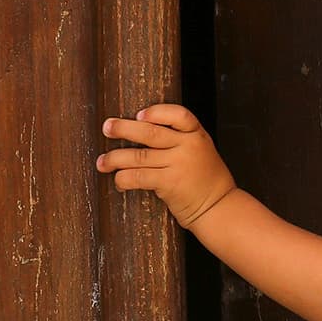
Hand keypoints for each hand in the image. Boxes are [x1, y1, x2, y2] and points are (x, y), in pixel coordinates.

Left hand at [96, 103, 236, 229]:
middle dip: (123, 129)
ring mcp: (178, 165)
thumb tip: (141, 131)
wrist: (219, 208)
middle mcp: (188, 146)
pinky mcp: (169, 183)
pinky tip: (118, 181)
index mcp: (197, 135)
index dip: (157, 112)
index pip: (179, 114)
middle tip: (106, 127)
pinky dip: (123, 178)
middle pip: (150, 132)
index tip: (139, 114)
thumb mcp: (202, 150)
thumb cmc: (206, 180)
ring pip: (138, 156)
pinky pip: (138, 176)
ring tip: (102, 162)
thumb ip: (180, 139)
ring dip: (115, 158)